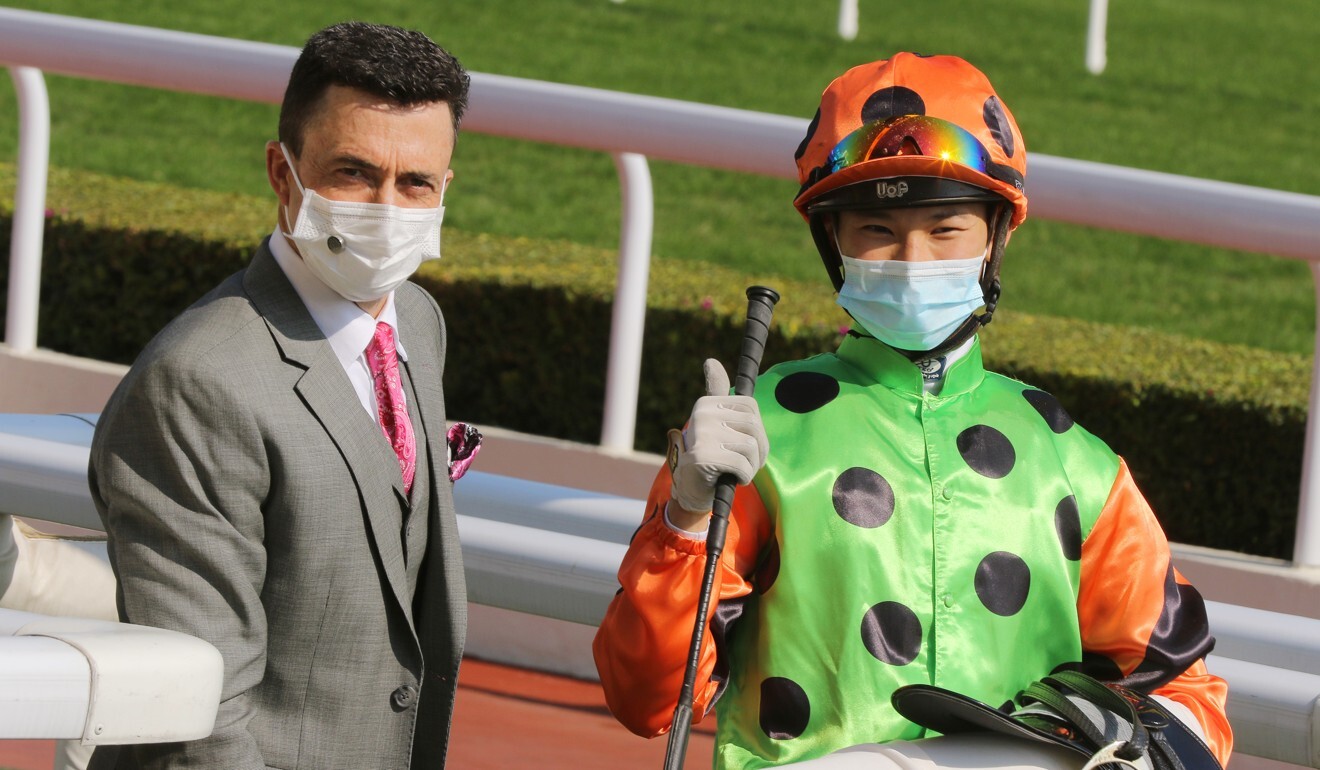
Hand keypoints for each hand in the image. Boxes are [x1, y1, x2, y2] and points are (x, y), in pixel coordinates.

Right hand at [667, 359, 768, 519]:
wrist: (691, 491)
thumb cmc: (710, 457)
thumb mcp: (716, 423)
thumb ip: (717, 393)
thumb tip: (710, 360)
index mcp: (706, 404)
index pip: (751, 408)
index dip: (757, 431)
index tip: (745, 445)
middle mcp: (702, 414)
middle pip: (754, 426)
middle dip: (758, 450)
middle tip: (745, 463)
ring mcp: (702, 435)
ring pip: (751, 446)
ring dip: (751, 466)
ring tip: (736, 472)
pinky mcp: (704, 456)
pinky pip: (743, 465)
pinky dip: (743, 476)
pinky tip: (730, 479)